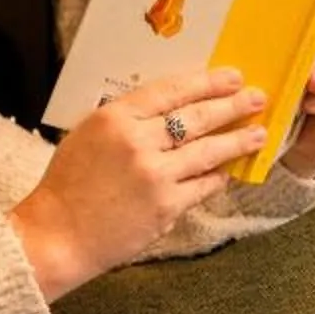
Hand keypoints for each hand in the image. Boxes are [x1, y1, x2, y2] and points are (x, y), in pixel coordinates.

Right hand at [10, 67, 270, 302]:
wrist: (56, 236)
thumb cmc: (68, 185)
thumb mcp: (88, 135)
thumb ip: (126, 119)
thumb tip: (170, 106)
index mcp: (115, 118)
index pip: (172, 91)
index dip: (207, 82)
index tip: (232, 77)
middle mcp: (137, 142)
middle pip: (198, 117)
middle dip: (233, 106)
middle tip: (257, 99)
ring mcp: (155, 175)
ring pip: (208, 151)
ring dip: (237, 141)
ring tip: (258, 134)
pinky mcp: (166, 206)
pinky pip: (203, 186)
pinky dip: (217, 177)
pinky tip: (229, 171)